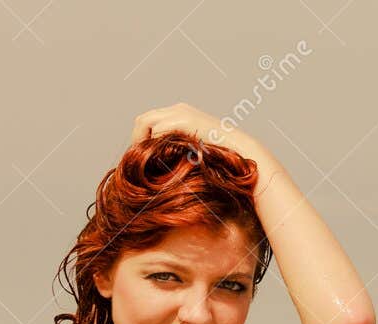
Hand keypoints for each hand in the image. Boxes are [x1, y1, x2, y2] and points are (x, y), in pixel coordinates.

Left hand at [130, 103, 270, 168]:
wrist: (242, 152)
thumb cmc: (224, 157)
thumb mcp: (196, 149)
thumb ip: (179, 147)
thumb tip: (161, 160)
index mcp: (181, 113)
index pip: (150, 120)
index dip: (141, 137)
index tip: (140, 156)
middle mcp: (178, 108)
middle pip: (143, 119)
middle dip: (136, 138)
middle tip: (135, 158)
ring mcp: (181, 112)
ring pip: (146, 122)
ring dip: (141, 141)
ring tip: (142, 159)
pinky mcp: (185, 120)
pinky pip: (159, 130)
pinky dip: (155, 143)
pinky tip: (158, 158)